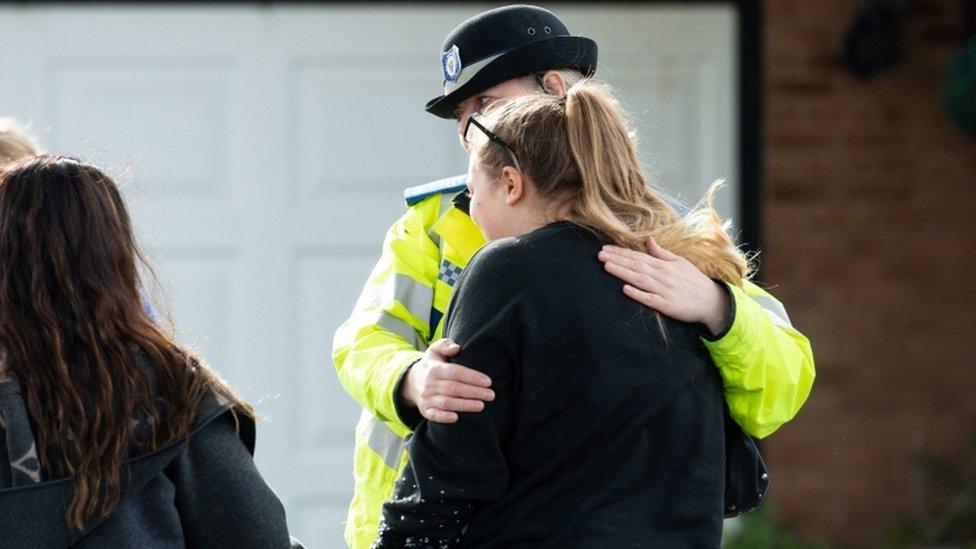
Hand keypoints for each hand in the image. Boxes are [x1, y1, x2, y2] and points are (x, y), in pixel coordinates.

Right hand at [401, 338, 494, 423]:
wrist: (410, 382)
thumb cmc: (431, 365)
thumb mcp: (434, 351)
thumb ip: (445, 345)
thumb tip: (456, 347)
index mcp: (435, 369)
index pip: (456, 372)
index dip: (472, 377)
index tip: (488, 381)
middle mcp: (430, 384)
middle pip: (454, 388)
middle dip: (474, 392)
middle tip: (491, 395)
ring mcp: (426, 398)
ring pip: (446, 403)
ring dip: (464, 405)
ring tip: (481, 405)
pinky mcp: (425, 410)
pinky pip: (433, 415)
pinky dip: (444, 417)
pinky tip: (456, 418)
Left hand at [597, 237, 730, 335]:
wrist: (711, 301)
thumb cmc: (694, 280)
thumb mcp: (680, 262)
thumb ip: (662, 252)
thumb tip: (648, 239)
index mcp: (663, 265)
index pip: (638, 256)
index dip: (621, 252)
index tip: (605, 249)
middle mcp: (661, 275)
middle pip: (635, 266)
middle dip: (617, 259)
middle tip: (599, 255)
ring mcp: (663, 290)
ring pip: (639, 279)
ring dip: (623, 272)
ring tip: (607, 266)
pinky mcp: (666, 305)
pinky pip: (650, 299)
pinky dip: (638, 294)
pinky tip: (625, 289)